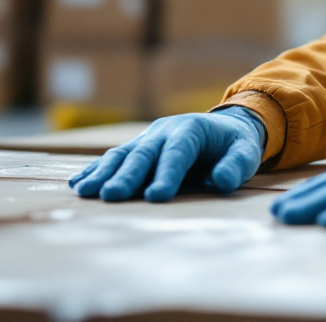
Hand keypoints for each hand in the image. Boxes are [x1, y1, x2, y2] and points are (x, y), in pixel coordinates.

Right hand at [69, 107, 265, 202]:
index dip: (167, 173)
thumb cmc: (234, 146)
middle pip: (144, 153)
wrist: (224, 128)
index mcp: (192, 129)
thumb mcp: (246, 153)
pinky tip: (79, 184)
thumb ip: (235, 166)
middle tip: (112, 196)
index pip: (178, 152)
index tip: (157, 196)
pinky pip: (115, 158)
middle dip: (128, 175)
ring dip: (104, 173)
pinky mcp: (137, 147)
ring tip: (86, 192)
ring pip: (123, 154)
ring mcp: (148, 138)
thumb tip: (223, 181)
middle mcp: (165, 130)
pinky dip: (96, 170)